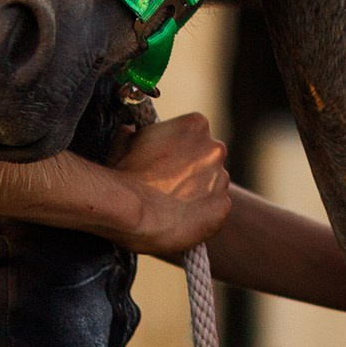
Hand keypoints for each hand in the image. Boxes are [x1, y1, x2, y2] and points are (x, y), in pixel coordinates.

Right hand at [108, 112, 231, 256]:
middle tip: (166, 187)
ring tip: (170, 207)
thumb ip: (132, 134)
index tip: (163, 164)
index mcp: (196, 125)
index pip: (194, 135)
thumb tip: (130, 130)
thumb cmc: (123, 175)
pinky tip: (179, 221)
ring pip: (213, 186)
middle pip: (208, 160)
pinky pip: (214, 211)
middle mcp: (215, 149)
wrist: (130, 210)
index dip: (177, 151)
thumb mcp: (123, 144)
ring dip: (198, 194)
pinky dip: (201, 216)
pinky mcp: (222, 207)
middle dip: (191, 171)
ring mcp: (222, 179)